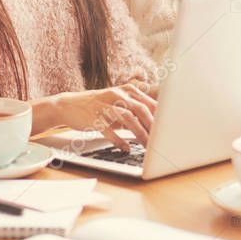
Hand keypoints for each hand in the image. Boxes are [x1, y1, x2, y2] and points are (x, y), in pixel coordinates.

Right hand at [32, 82, 157, 151]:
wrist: (69, 105)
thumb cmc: (99, 106)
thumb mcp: (119, 103)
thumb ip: (136, 111)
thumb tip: (157, 124)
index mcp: (126, 91)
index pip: (149, 102)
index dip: (161, 116)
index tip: (170, 128)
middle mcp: (117, 96)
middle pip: (140, 109)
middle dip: (153, 126)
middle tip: (161, 140)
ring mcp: (105, 106)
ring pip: (127, 118)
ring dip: (140, 133)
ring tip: (148, 146)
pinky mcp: (94, 119)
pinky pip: (109, 130)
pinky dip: (119, 140)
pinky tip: (126, 148)